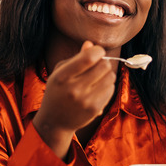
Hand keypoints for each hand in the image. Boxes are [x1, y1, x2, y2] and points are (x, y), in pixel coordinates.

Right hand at [32, 41, 115, 158]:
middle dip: (103, 62)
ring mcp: (86, 101)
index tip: (97, 51)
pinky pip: (111, 89)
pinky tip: (98, 88)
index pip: (88, 58)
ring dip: (107, 73)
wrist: (55, 121)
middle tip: (98, 65)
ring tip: (98, 77)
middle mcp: (74, 89)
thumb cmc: (57, 92)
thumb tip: (90, 44)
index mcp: (62, 77)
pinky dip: (107, 86)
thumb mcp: (60, 73)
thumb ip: (76, 58)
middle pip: (103, 66)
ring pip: (110, 77)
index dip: (98, 50)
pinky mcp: (95, 109)